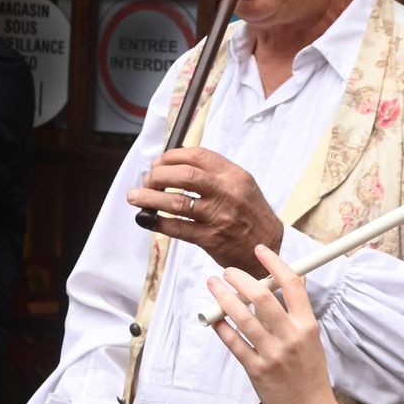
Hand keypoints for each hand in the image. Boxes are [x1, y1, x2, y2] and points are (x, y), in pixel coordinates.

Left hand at [127, 146, 282, 270]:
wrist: (267, 247)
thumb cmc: (251, 216)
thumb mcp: (242, 186)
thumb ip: (214, 174)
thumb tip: (175, 166)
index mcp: (234, 176)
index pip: (197, 156)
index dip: (171, 157)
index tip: (159, 163)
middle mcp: (227, 193)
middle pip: (184, 175)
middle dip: (157, 175)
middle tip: (147, 180)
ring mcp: (219, 217)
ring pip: (176, 202)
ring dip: (149, 198)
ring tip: (136, 197)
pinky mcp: (211, 239)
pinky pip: (178, 228)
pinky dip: (158, 223)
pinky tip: (148, 219)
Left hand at [206, 245, 367, 403]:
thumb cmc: (310, 377)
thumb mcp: (312, 341)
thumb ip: (298, 314)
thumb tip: (287, 284)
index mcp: (308, 326)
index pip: (292, 284)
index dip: (274, 263)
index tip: (259, 251)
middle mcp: (291, 337)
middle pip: (261, 295)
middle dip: (239, 277)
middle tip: (227, 271)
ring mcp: (273, 354)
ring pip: (242, 317)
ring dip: (223, 297)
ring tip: (213, 286)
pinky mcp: (256, 370)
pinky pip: (233, 343)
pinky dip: (221, 327)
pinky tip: (214, 317)